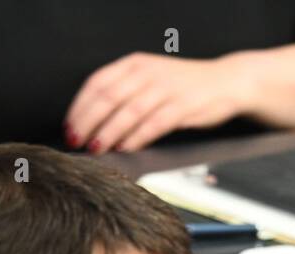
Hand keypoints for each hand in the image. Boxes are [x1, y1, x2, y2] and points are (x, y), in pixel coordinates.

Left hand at [63, 53, 248, 153]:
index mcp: (135, 64)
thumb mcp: (151, 79)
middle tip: (76, 141)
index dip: (80, 106)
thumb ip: (125, 92)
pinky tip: (125, 148)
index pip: (97, 83)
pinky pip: (153, 124)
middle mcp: (147, 72)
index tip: (69, 126)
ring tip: (96, 148)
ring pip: (128, 111)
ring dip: (108, 132)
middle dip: (88, 122)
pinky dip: (137, 138)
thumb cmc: (184, 86)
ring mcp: (165, 88)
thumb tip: (93, 119)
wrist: (226, 82)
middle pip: (108, 97)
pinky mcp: (182, 106)